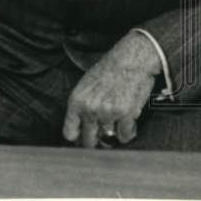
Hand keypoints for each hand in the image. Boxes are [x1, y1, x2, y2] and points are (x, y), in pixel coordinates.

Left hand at [62, 32, 161, 148]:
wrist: (130, 59)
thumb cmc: (109, 70)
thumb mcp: (86, 86)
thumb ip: (81, 107)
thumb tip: (80, 128)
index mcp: (76, 101)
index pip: (70, 133)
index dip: (78, 139)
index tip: (83, 139)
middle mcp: (89, 109)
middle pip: (89, 141)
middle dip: (96, 141)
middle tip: (103, 136)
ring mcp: (107, 113)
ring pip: (108, 139)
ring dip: (113, 134)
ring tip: (117, 120)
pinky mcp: (125, 115)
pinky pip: (125, 136)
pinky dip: (128, 132)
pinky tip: (129, 120)